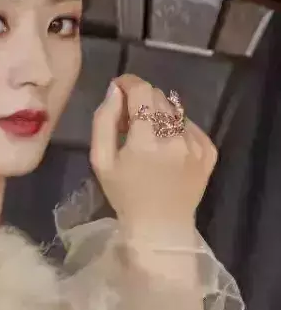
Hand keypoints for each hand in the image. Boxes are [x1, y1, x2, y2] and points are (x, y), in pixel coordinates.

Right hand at [90, 74, 217, 242]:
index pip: (141, 91)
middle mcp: (175, 138)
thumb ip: (104, 121)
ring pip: (175, 110)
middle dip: (141, 101)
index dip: (128, 82)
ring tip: (149, 138)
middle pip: (158, 97)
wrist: (161, 227)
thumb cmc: (125, 195)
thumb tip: (115, 91)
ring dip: (159, 115)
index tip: (119, 88)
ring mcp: (196, 144)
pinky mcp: (209, 151)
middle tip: (129, 121)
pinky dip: (177, 129)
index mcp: (146, 140)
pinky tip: (167, 149)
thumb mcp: (101, 161)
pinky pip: (191, 126)